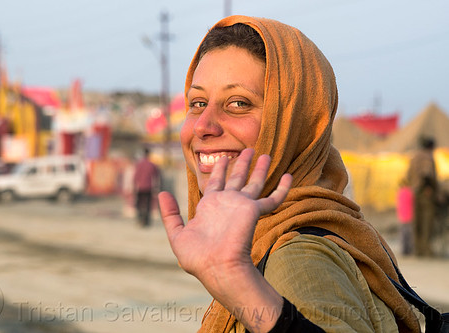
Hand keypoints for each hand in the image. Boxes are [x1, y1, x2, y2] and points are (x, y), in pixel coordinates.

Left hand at [158, 148, 291, 289]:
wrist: (216, 268)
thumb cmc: (197, 257)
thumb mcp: (177, 234)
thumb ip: (170, 214)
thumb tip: (162, 193)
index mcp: (210, 206)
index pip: (216, 182)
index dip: (219, 169)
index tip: (223, 157)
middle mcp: (227, 203)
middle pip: (236, 177)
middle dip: (241, 163)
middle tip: (248, 150)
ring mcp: (241, 206)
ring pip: (254, 182)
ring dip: (260, 168)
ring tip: (265, 154)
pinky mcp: (253, 211)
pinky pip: (272, 198)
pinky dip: (282, 188)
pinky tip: (289, 176)